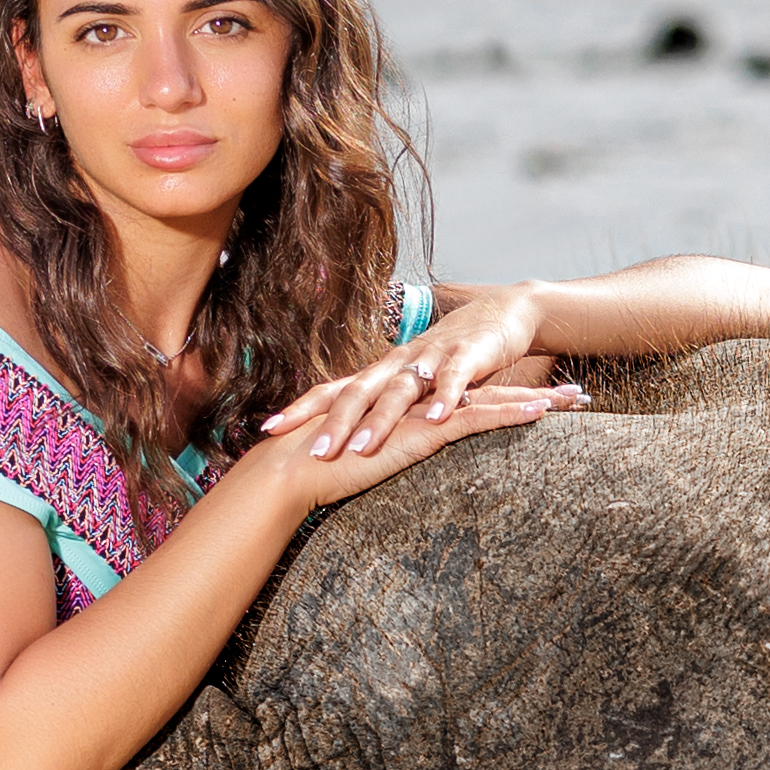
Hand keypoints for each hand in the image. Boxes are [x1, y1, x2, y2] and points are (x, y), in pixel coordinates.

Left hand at [260, 283, 569, 458]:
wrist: (501, 315)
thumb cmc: (450, 357)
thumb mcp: (411, 382)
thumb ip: (382, 405)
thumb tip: (341, 433)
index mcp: (381, 371)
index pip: (333, 390)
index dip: (301, 408)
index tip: (268, 430)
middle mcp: (398, 363)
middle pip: (360, 393)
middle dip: (336, 424)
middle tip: (315, 454)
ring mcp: (432, 358)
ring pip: (402, 390)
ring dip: (382, 420)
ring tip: (364, 448)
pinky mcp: (468, 358)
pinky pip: (455, 382)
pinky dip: (445, 400)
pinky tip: (437, 421)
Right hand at [261, 378, 579, 510]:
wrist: (294, 469)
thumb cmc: (322, 470)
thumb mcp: (366, 460)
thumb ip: (387, 457)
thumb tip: (398, 471)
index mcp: (410, 407)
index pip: (467, 397)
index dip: (506, 396)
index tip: (540, 397)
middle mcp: (421, 401)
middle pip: (491, 391)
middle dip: (537, 391)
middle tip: (577, 395)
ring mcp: (424, 411)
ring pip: (493, 399)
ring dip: (538, 397)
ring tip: (578, 399)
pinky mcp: (423, 428)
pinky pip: (477, 417)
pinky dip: (512, 412)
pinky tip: (543, 411)